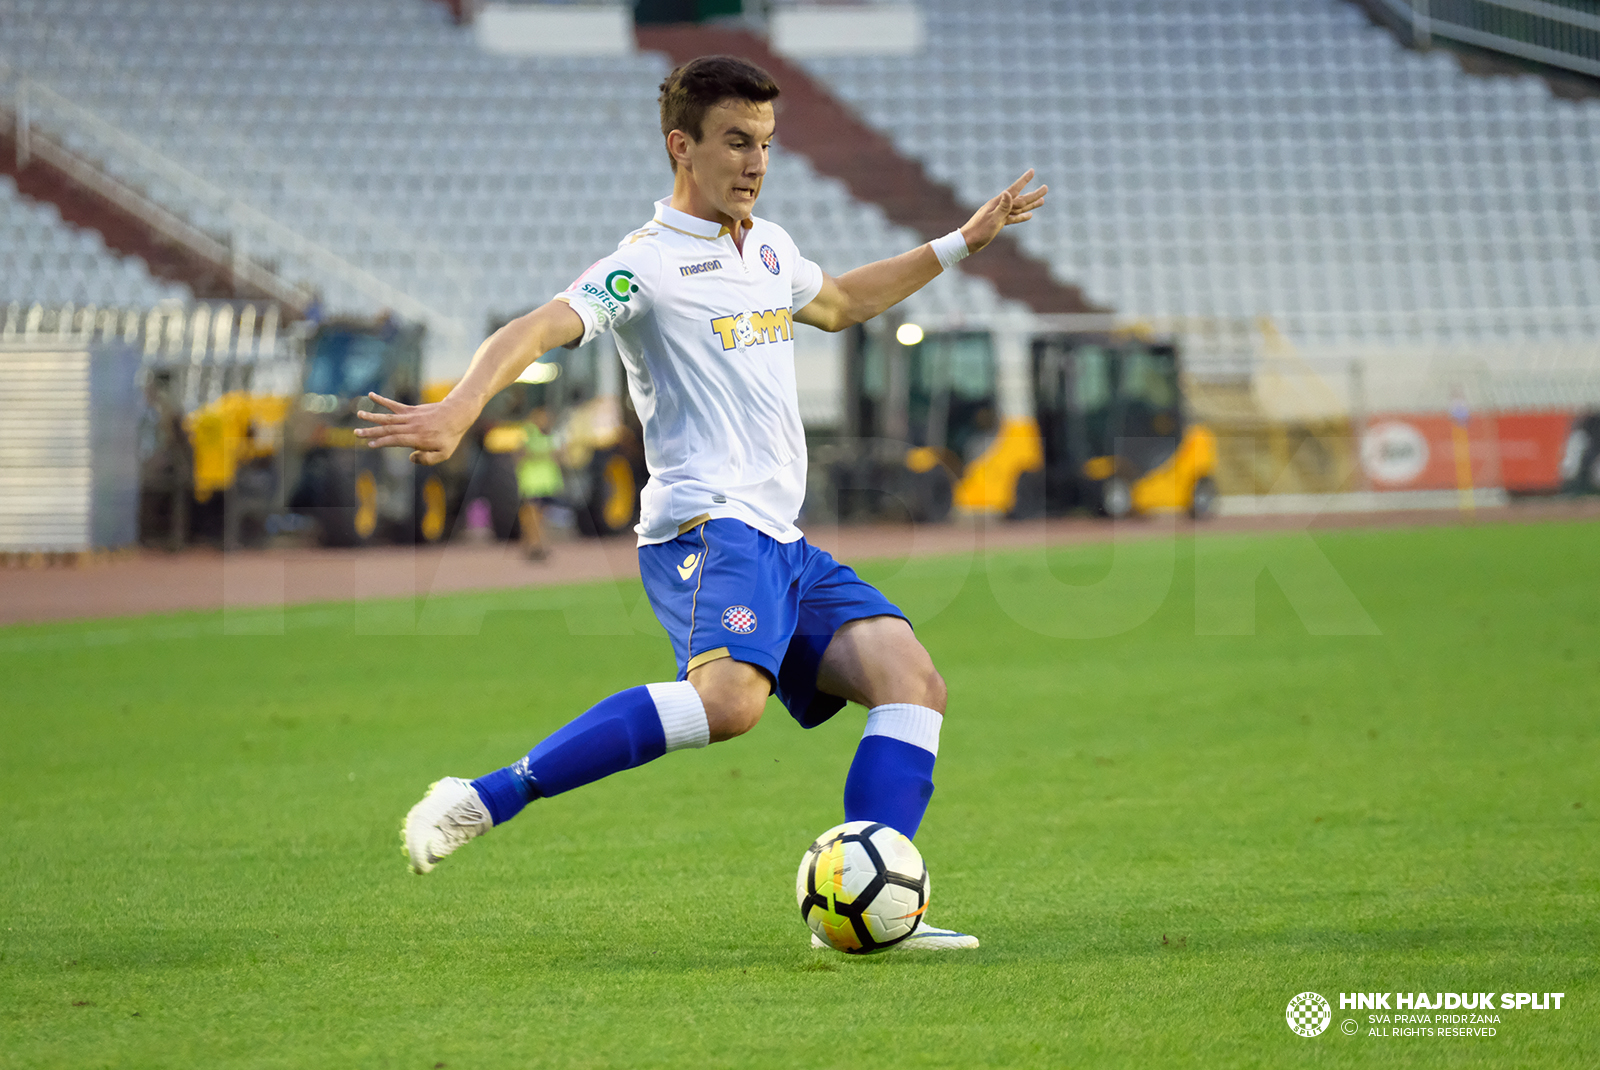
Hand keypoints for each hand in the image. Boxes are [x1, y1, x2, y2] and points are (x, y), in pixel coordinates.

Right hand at [354, 392, 473, 464]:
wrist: (456, 414)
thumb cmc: (450, 437)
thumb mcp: (444, 454)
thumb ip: (427, 459)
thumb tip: (410, 458)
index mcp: (417, 438)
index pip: (396, 440)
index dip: (382, 442)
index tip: (370, 444)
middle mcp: (411, 426)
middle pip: (388, 429)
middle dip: (371, 431)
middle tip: (356, 433)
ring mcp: (410, 417)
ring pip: (388, 417)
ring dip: (372, 417)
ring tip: (359, 414)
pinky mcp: (411, 410)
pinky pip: (394, 405)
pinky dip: (382, 400)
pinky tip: (371, 395)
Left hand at [959, 169, 1047, 254]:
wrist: (967, 242)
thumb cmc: (978, 231)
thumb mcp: (992, 219)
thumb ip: (1002, 207)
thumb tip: (1008, 193)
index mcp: (999, 203)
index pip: (1015, 190)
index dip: (1024, 180)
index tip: (1032, 171)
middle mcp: (1000, 207)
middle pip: (1021, 199)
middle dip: (1034, 194)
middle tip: (1046, 188)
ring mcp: (1000, 215)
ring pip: (1019, 208)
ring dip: (1031, 205)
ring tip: (1042, 201)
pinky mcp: (999, 223)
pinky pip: (1013, 218)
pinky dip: (1022, 216)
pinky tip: (1029, 216)